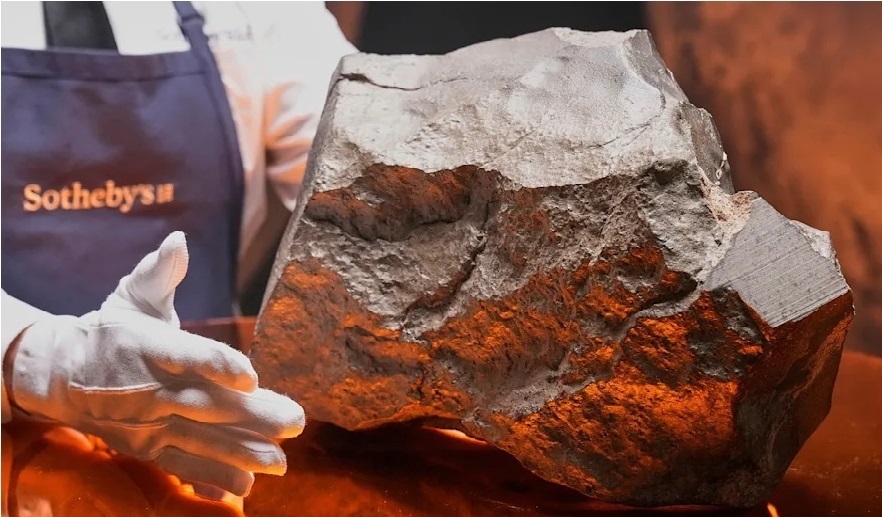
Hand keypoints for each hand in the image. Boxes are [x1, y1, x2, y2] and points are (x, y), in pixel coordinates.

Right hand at [7, 232, 304, 496]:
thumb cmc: (110, 329)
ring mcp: (148, 423)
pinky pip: (181, 464)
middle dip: (252, 416)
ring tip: (280, 461)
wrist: (59, 374)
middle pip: (205, 404)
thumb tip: (177, 241)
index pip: (187, 355)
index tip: (251, 374)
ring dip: (241, 453)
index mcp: (148, 346)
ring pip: (199, 440)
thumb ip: (159, 272)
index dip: (218, 365)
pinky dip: (210, 477)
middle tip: (295, 421)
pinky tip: (243, 487)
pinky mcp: (146, 447)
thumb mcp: (132, 294)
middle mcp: (149, 389)